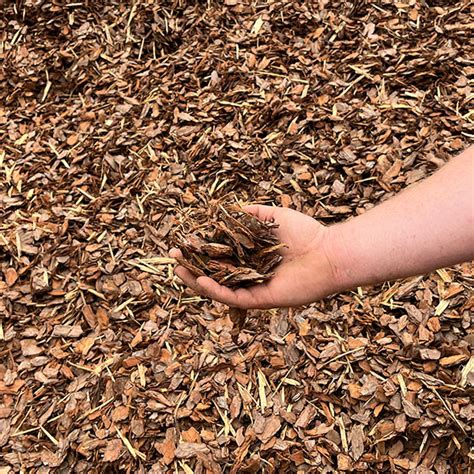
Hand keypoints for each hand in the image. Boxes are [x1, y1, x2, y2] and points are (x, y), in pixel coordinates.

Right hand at [169, 205, 338, 308]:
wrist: (328, 253)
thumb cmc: (305, 233)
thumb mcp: (273, 216)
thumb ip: (251, 213)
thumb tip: (229, 208)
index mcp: (250, 256)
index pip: (219, 254)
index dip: (200, 249)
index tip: (183, 240)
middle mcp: (249, 273)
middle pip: (214, 272)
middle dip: (191, 265)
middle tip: (173, 256)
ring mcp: (253, 287)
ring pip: (219, 287)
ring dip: (196, 280)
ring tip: (178, 270)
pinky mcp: (260, 299)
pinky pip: (233, 297)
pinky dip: (216, 290)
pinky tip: (200, 280)